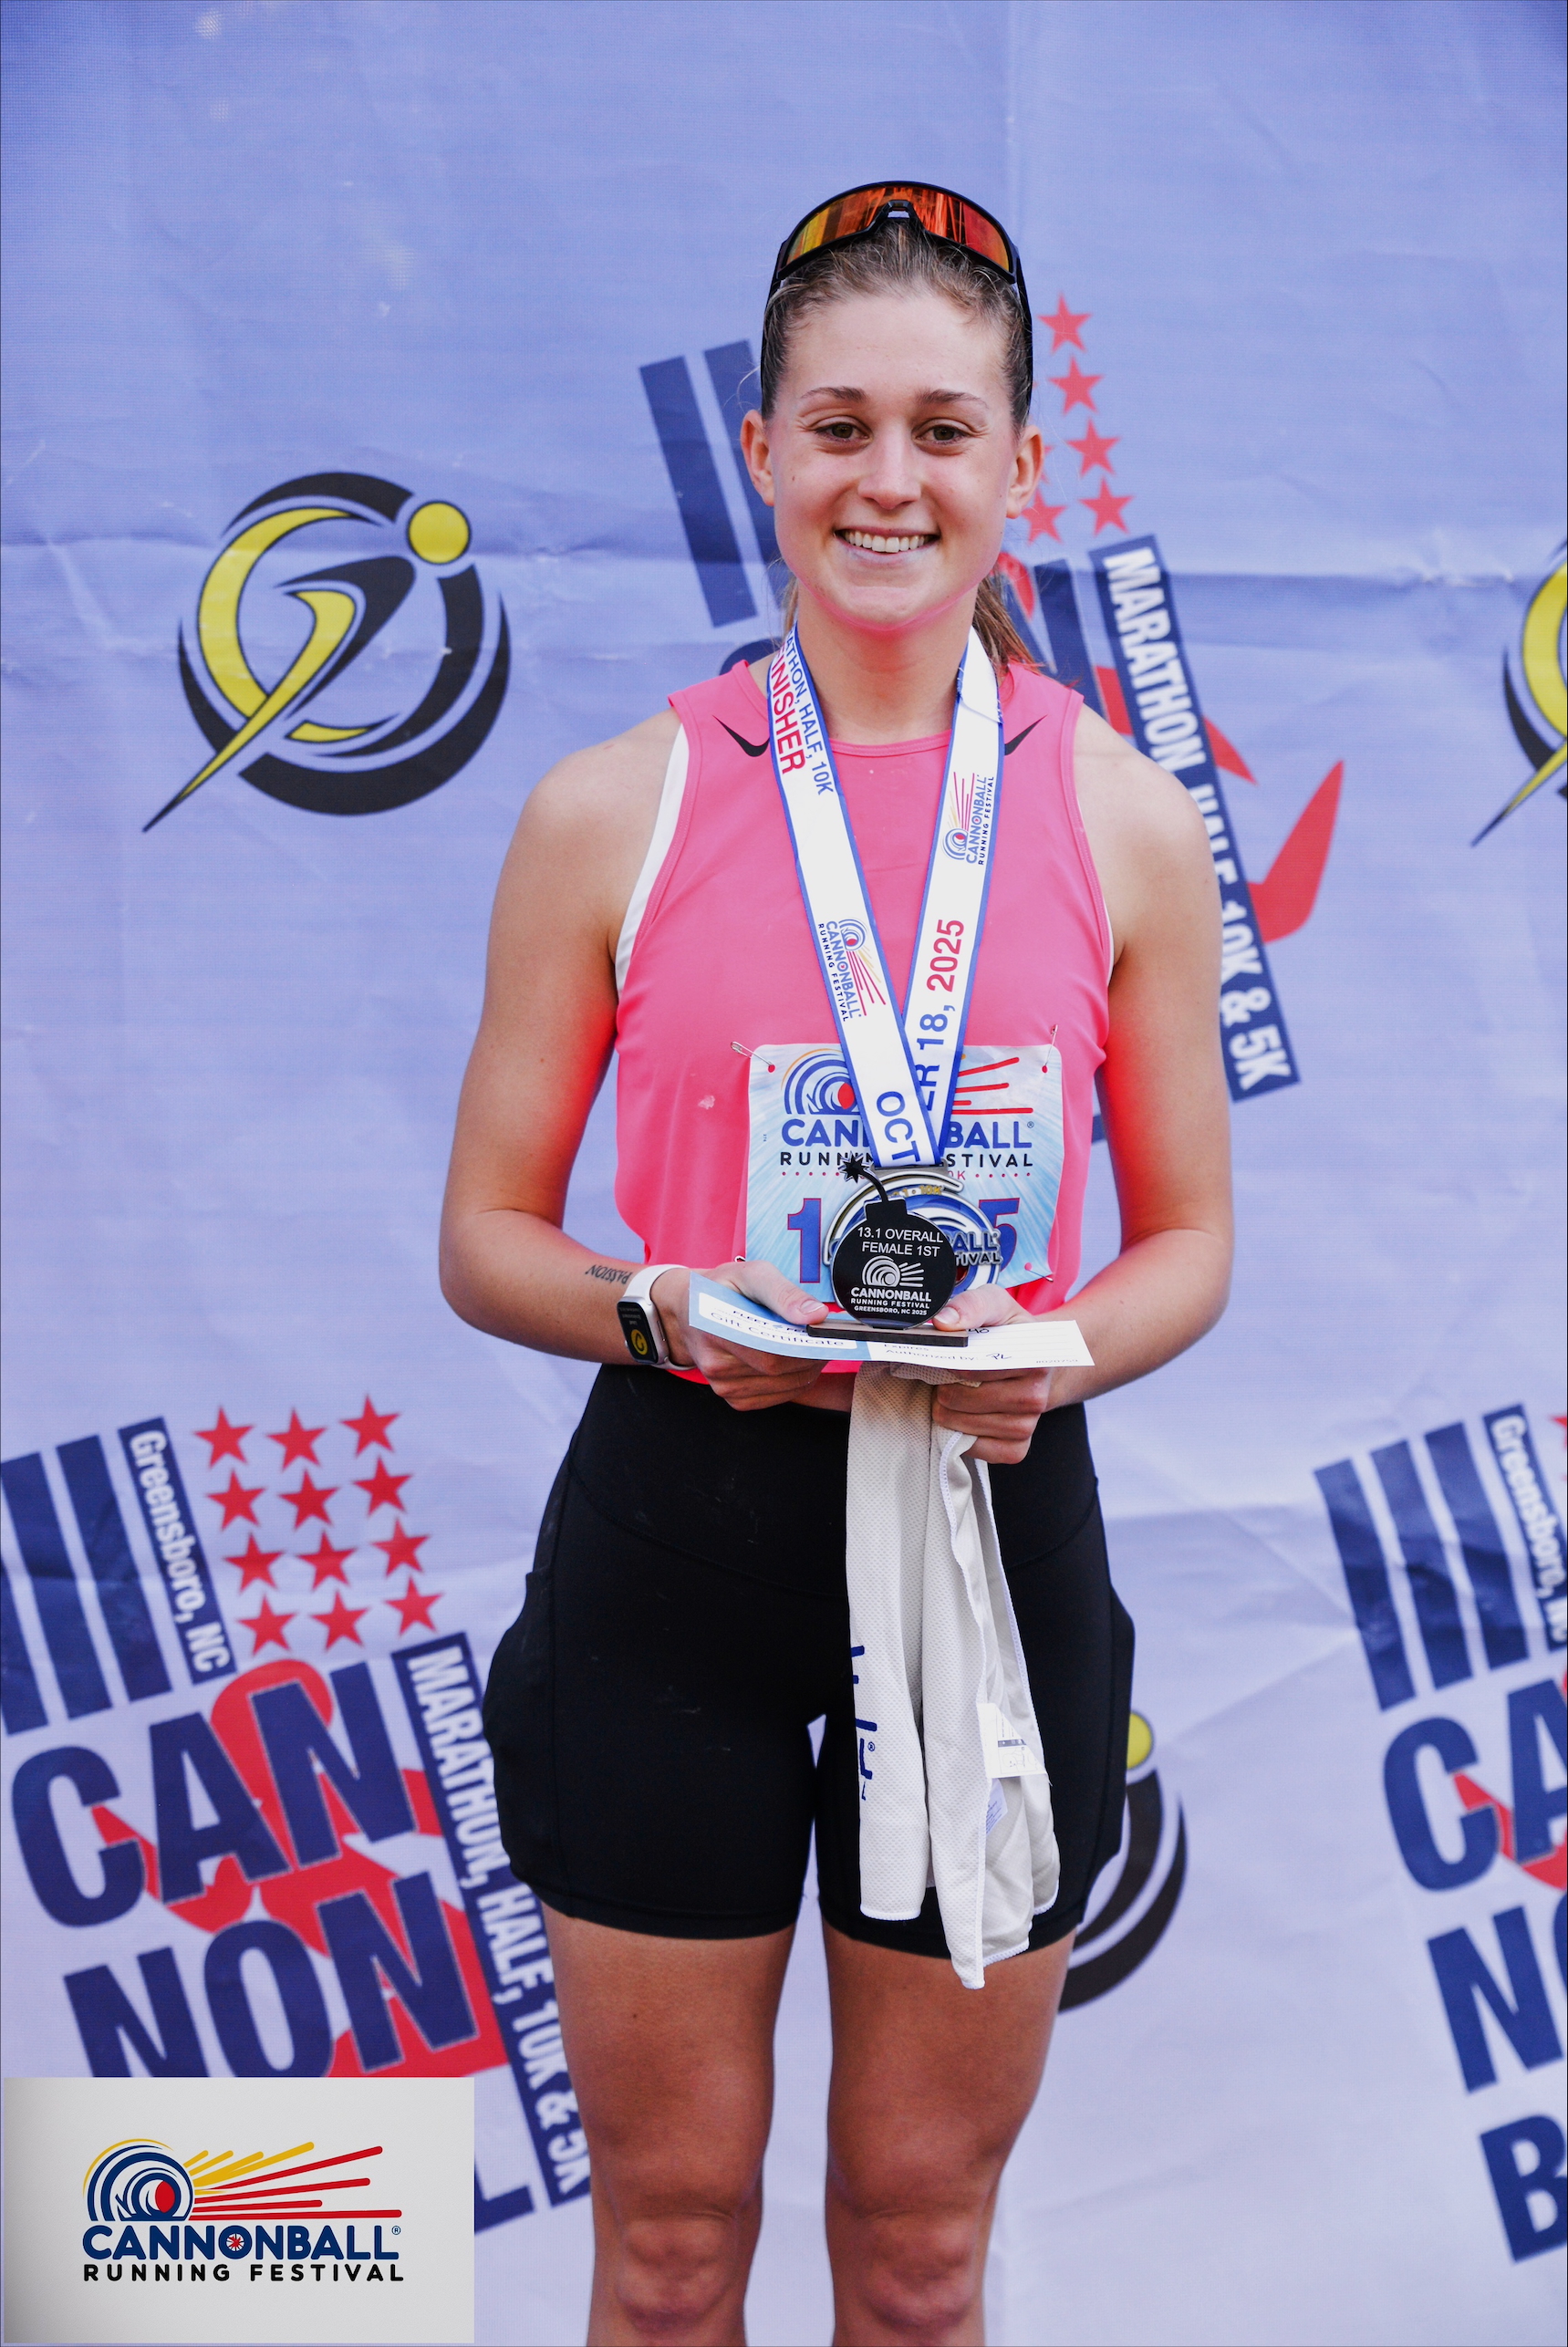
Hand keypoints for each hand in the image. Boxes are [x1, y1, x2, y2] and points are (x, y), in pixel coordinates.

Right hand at [651, 1261, 829, 1412]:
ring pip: (782, 1387)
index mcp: (714, 1328)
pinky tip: (798, 1363)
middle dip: (811, 1355)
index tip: (828, 1333)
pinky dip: (795, 1382)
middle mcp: (714, 1365)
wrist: (688, 1311)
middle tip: (828, 1337)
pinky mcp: (733, 1398)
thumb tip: (816, 1316)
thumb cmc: (721, 1288)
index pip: (769, 1350)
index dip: (805, 1345)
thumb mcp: (750, 1274)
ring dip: (807, 1369)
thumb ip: (783, 1293)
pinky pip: (776, 1398)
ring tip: (815, 1347)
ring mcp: (722, 1386)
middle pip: (778, 1371)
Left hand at [925, 1282, 1056, 1464]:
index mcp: (1033, 1359)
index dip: (951, 1364)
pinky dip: (964, 1439)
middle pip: (969, 1401)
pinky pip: (982, 1452)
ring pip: (971, 1428)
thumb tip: (945, 1322)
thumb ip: (971, 1305)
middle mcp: (1037, 1396)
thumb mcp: (996, 1305)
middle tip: (942, 1379)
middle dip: (945, 1390)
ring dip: (950, 1414)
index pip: (977, 1368)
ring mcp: (1029, 1425)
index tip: (940, 1358)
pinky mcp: (1019, 1448)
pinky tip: (963, 1420)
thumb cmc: (1010, 1332)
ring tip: (948, 1397)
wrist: (1036, 1361)